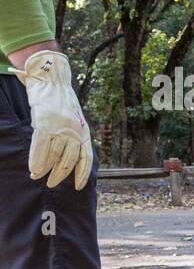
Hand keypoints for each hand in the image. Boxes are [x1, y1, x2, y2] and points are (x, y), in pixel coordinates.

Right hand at [17, 50, 92, 189]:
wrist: (52, 81)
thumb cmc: (60, 103)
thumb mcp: (73, 121)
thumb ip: (73, 137)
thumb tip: (66, 157)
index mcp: (84, 132)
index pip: (86, 158)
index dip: (81, 175)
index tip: (77, 187)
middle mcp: (74, 132)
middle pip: (68, 160)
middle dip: (59, 175)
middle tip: (51, 184)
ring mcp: (59, 128)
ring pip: (53, 156)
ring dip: (45, 169)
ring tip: (38, 176)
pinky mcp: (44, 124)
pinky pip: (40, 147)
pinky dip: (36, 160)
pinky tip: (33, 169)